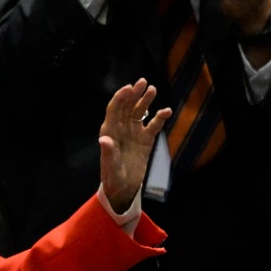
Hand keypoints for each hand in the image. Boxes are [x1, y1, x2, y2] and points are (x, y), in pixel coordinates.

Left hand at [98, 79, 170, 212]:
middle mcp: (121, 129)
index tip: (128, 88)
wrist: (124, 188)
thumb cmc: (113, 178)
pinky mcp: (146, 140)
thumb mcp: (110, 167)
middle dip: (134, 94)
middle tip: (142, 82)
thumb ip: (108, 153)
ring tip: (152, 90)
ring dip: (145, 101)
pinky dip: (160, 118)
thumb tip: (104, 140)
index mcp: (109, 132)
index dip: (120, 98)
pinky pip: (153, 125)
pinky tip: (167, 111)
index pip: (114, 110)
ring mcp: (134, 133)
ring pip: (140, 112)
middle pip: (127, 107)